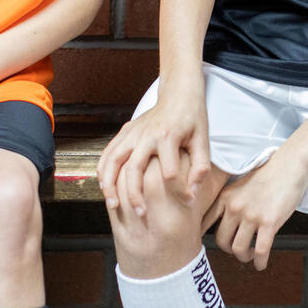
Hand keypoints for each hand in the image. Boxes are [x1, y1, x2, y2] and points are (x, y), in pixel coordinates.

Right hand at [97, 82, 209, 214]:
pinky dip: (103, 170)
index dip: (180, 191)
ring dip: (111, 184)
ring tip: (113, 205)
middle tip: (141, 214)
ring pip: (114, 161)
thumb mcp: (203, 139)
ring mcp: (133, 132)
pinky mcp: (126, 130)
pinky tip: (104, 186)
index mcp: (168, 136)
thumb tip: (194, 193)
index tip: (188, 202)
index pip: (170, 173)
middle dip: (135, 195)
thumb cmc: (193, 118)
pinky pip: (108, 152)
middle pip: (135, 169)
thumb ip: (200, 166)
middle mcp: (147, 134)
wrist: (179, 92)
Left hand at [202, 151, 307, 270]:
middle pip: (221, 241)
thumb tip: (224, 222)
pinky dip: (260, 262)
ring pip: (239, 249)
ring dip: (244, 256)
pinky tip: (261, 263)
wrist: (290, 165)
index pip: (205, 223)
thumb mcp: (241, 183)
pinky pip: (260, 251)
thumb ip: (230, 201)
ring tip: (251, 254)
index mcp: (226, 197)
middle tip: (238, 248)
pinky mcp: (269, 223)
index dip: (204, 238)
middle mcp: (235, 207)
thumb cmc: (268, 173)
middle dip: (228, 249)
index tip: (208, 245)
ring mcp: (252, 215)